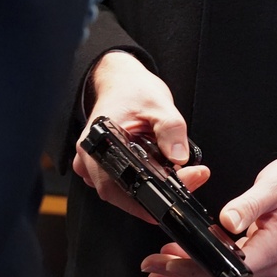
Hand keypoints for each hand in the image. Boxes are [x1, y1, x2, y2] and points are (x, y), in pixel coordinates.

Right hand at [72, 51, 208, 222]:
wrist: (122, 81)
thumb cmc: (134, 90)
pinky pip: (121, 186)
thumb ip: (170, 129)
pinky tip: (158, 170)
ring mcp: (93, 165)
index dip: (150, 195)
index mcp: (99, 140)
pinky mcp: (102, 167)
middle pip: (122, 194)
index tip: (177, 190)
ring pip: (122, 193)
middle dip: (156, 195)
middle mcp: (90, 157)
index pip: (122, 181)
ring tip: (176, 172)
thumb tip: (179, 157)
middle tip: (186, 178)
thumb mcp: (159, 104)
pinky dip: (141, 183)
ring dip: (150, 190)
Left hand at [140, 146, 276, 276]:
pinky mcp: (263, 247)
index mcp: (270, 249)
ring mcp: (266, 256)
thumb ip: (249, 205)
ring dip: (189, 271)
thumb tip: (226, 221)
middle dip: (181, 276)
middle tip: (151, 269)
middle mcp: (268, 260)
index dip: (192, 270)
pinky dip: (204, 259)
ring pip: (221, 273)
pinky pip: (229, 261)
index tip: (166, 263)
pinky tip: (189, 253)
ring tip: (160, 266)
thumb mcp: (275, 187)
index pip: (223, 271)